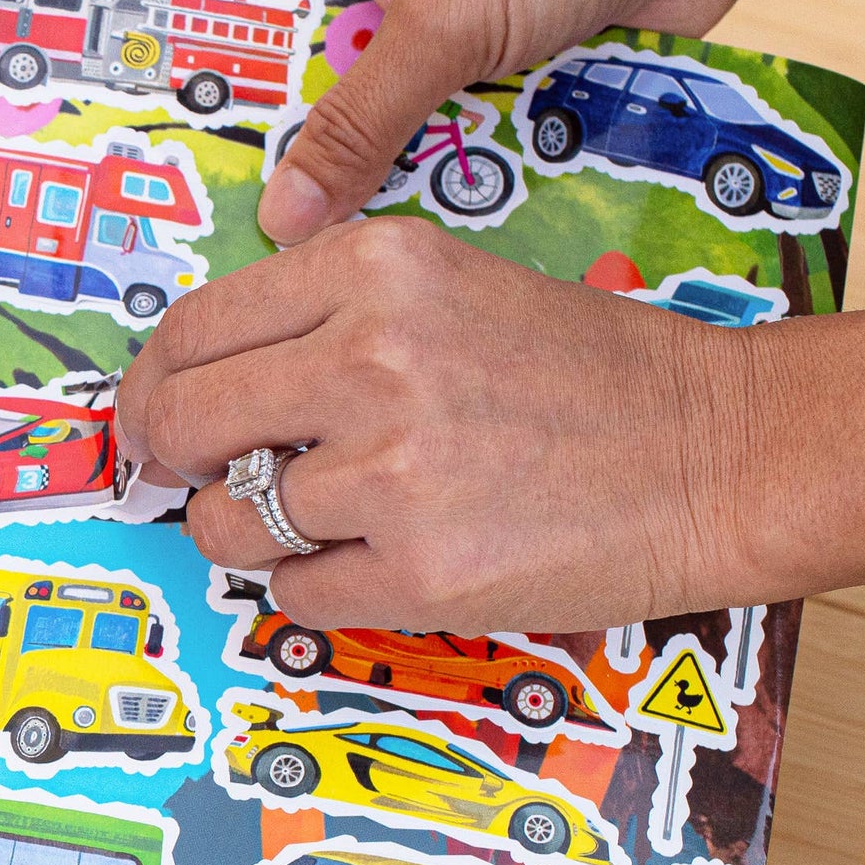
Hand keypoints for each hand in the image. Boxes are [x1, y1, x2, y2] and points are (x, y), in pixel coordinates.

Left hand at [114, 217, 764, 635]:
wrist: (716, 450)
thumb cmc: (582, 371)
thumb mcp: (445, 287)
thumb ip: (322, 318)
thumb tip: (192, 382)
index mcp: (373, 269)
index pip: (193, 328)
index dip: (151, 383)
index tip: (148, 414)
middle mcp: (371, 358)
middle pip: (183, 420)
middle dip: (166, 457)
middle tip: (181, 475)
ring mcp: (393, 470)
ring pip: (229, 519)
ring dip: (244, 530)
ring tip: (307, 520)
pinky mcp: (420, 570)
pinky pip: (294, 595)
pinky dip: (311, 588)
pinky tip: (369, 560)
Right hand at [237, 0, 752, 243]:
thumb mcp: (443, 23)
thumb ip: (358, 125)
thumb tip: (283, 218)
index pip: (225, 23)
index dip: (208, 105)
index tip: (187, 186)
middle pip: (290, 87)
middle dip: (297, 156)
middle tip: (264, 240)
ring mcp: (409, 19)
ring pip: (360, 122)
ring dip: (373, 169)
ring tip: (346, 238)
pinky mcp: (464, 59)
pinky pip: (422, 132)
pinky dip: (430, 167)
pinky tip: (422, 216)